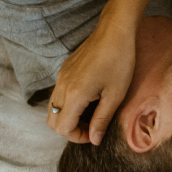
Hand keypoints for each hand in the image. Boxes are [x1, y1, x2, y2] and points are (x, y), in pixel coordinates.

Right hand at [47, 19, 135, 144]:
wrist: (114, 32)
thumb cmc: (119, 62)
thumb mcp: (115, 95)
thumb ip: (102, 120)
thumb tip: (94, 140)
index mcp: (74, 94)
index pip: (62, 128)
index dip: (77, 137)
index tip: (94, 134)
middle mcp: (62, 86)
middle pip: (52, 121)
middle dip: (70, 129)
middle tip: (92, 127)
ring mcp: (61, 77)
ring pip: (53, 108)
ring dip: (68, 117)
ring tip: (91, 114)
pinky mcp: (64, 70)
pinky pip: (58, 94)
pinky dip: (68, 104)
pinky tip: (89, 99)